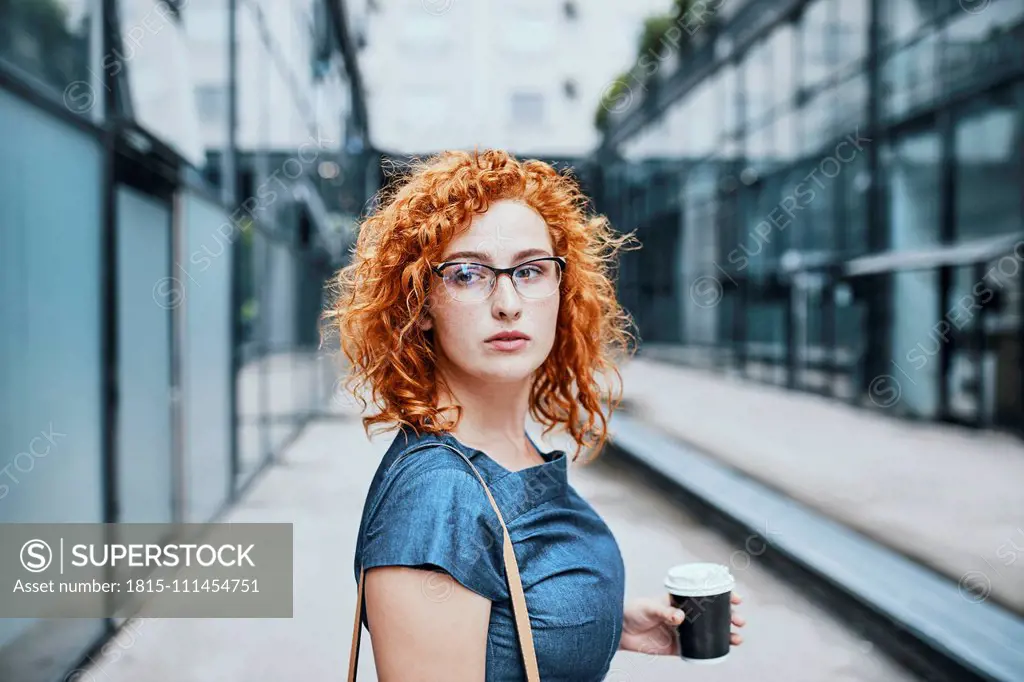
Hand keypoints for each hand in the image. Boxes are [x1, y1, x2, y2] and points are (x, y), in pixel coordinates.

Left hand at [618, 592, 744, 654]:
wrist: (618, 631)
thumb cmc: (632, 612)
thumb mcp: (648, 608)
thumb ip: (663, 612)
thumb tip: (680, 617)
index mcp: (680, 600)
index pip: (706, 595)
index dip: (723, 595)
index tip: (736, 597)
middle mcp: (685, 615)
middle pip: (713, 614)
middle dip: (730, 616)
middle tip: (740, 620)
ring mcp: (683, 631)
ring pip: (710, 632)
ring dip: (726, 634)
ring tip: (738, 638)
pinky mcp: (678, 647)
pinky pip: (698, 650)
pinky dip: (712, 651)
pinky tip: (723, 652)